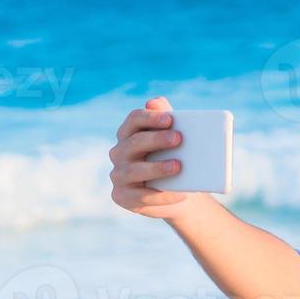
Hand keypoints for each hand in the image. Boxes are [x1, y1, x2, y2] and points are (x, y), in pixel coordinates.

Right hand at [108, 96, 207, 220]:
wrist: (175, 191)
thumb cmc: (172, 159)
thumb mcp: (172, 140)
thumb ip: (166, 119)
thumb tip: (156, 102)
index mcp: (129, 134)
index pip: (135, 119)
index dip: (151, 117)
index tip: (170, 119)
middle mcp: (119, 152)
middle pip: (134, 142)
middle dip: (156, 139)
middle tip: (178, 138)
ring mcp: (118, 175)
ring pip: (135, 170)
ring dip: (157, 168)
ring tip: (178, 166)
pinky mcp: (122, 196)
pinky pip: (141, 196)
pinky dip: (162, 196)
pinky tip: (181, 194)